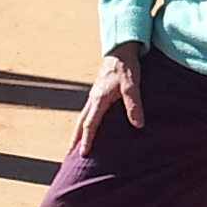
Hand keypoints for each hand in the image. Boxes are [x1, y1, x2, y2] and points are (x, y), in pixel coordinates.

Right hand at [69, 44, 146, 159]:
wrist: (120, 50)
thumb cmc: (126, 67)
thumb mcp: (132, 85)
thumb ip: (134, 105)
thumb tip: (138, 125)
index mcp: (99, 99)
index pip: (90, 124)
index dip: (87, 139)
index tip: (82, 154)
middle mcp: (92, 99)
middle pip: (80, 124)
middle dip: (74, 140)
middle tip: (68, 156)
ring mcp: (93, 96)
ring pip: (81, 118)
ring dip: (77, 133)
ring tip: (73, 147)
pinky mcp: (97, 94)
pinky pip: (87, 113)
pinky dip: (83, 124)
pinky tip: (86, 130)